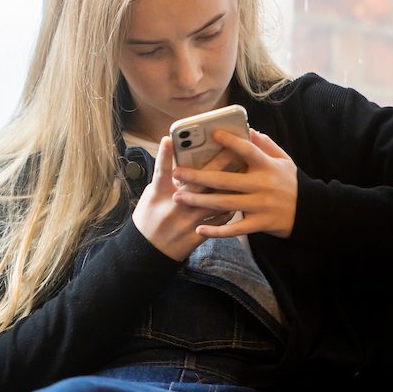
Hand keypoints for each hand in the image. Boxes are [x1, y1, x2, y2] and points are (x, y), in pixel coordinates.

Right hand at [131, 136, 234, 260]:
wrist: (147, 252)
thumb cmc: (149, 218)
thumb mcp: (151, 196)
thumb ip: (166, 180)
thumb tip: (182, 163)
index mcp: (159, 195)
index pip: (161, 171)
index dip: (165, 155)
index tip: (169, 139)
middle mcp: (174, 207)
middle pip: (199, 182)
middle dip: (217, 165)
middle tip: (233, 149)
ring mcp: (186, 222)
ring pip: (215, 201)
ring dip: (231, 187)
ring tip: (245, 174)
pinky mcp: (196, 236)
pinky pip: (219, 221)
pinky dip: (228, 209)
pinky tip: (236, 200)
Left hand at [170, 128, 297, 238]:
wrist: (309, 212)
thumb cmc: (290, 183)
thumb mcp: (283, 160)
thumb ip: (266, 145)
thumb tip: (248, 129)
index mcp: (267, 167)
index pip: (247, 151)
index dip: (231, 142)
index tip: (212, 134)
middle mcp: (262, 185)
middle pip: (225, 180)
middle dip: (198, 177)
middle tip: (177, 174)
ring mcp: (260, 206)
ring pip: (224, 204)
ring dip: (199, 201)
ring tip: (178, 197)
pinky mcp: (259, 223)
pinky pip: (235, 228)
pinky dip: (217, 230)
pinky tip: (200, 228)